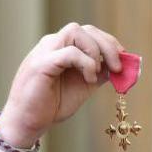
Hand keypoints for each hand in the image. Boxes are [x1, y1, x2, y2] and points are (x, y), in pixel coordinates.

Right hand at [0, 23, 123, 147]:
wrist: (27, 123)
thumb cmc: (51, 106)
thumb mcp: (83, 87)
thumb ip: (99, 74)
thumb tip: (121, 66)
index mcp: (61, 48)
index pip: (89, 33)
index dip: (109, 42)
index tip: (123, 59)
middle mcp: (52, 45)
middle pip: (85, 29)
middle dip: (107, 45)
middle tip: (118, 67)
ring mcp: (45, 51)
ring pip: (75, 31)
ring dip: (95, 51)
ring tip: (97, 74)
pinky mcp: (41, 64)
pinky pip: (69, 52)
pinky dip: (85, 63)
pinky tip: (88, 79)